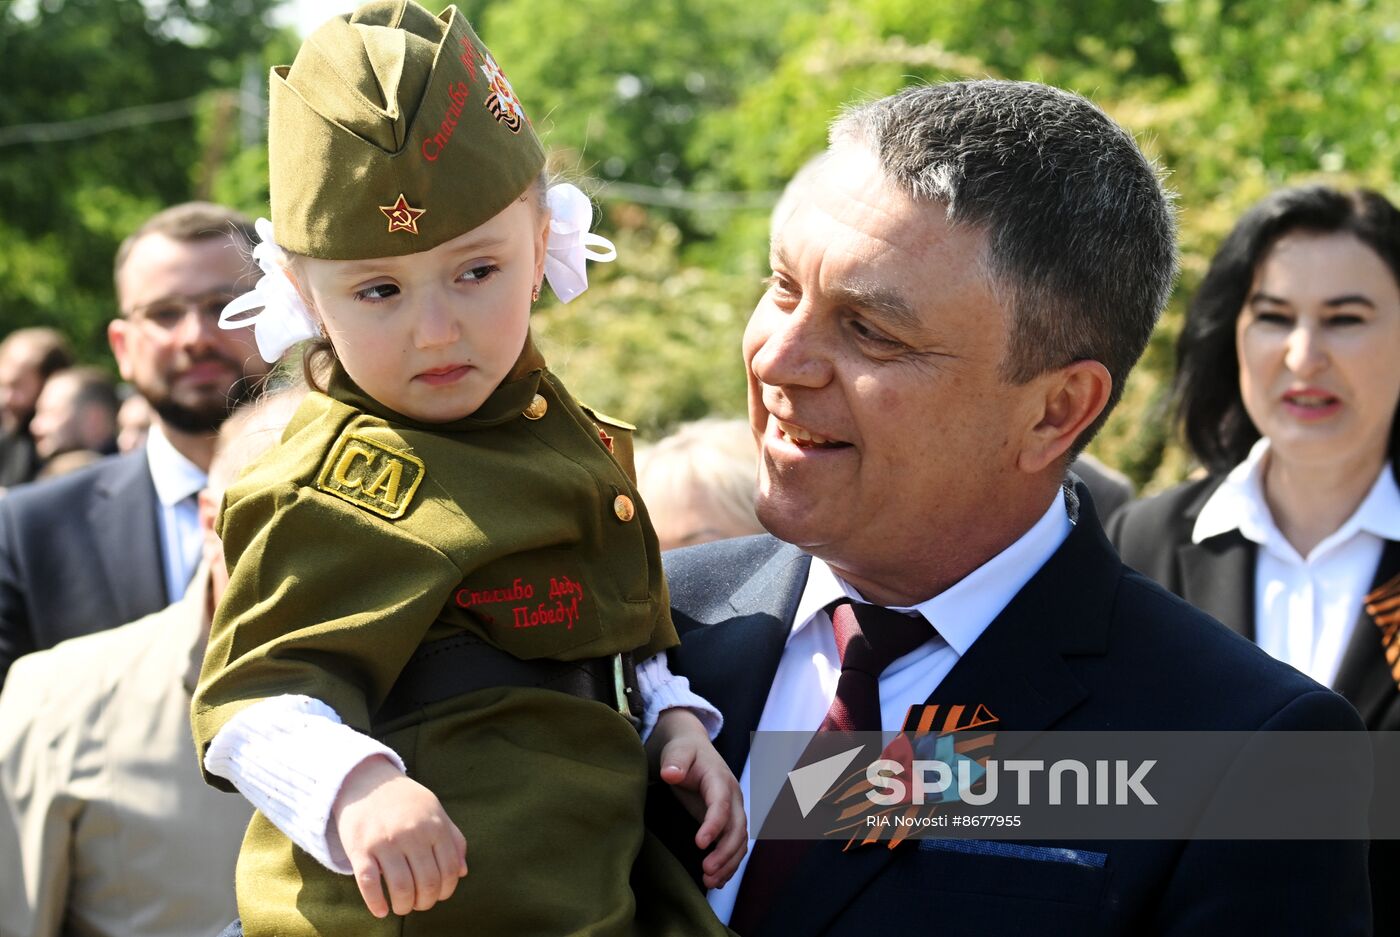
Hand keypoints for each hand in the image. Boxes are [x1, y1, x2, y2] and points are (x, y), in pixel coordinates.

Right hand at [331, 755, 467, 917]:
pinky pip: (369, 883)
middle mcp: (412, 834)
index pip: (450, 870)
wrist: (367, 782)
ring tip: (403, 907)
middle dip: (426, 902)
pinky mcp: (361, 848)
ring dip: (405, 906)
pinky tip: (382, 910)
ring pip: (401, 887)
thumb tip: (463, 872)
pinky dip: (376, 903)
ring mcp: (385, 841)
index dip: (446, 890)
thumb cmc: (406, 801)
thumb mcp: (435, 811)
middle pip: (427, 883)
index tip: (438, 894)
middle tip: (419, 903)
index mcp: (435, 826)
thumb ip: (453, 839)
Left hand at [648, 709, 747, 887]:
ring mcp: (733, 810)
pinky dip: (730, 863)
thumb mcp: (676, 751)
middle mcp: (732, 796)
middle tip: (706, 871)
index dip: (714, 824)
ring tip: (710, 881)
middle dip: (725, 852)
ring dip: (729, 863)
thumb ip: (675, 761)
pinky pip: (735, 845)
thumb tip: (670, 774)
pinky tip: (717, 880)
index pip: (721, 804)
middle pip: (737, 828)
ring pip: (740, 840)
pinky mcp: (728, 821)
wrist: (693, 748)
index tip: (699, 843)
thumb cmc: (683, 750)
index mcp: (720, 779)